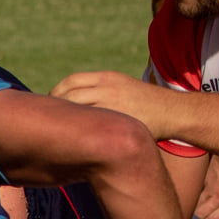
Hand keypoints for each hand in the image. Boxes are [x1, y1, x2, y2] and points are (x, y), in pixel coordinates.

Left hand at [51, 71, 176, 138]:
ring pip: (75, 108)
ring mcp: (112, 102)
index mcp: (107, 78)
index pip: (70, 82)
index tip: (48, 107)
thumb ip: (99, 93)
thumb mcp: (122, 89)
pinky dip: (75, 131)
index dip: (55, 93)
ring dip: (61, 121)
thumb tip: (69, 108)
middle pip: (67, 94)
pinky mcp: (117, 119)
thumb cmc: (146, 105)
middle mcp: (107, 87)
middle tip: (44, 124)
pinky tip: (69, 141)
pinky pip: (89, 124)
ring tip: (53, 134)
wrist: (175, 112)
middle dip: (53, 108)